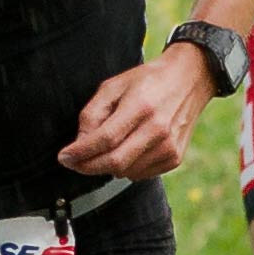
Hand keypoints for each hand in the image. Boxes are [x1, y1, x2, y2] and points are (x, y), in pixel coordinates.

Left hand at [60, 49, 218, 182]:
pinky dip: (127, 168)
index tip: (64, 157)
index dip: (80, 152)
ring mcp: (169, 146)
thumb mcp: (114, 86)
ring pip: (126, 172)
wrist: (189, 80)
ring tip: (106, 148)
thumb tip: (80, 144)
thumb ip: (93, 114)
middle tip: (74, 162)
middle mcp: (158, 129)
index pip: (105, 139)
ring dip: (107, 166)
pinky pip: (140, 174)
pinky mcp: (174, 157)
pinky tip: (128, 150)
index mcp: (141, 106)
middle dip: (88, 166)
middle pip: (115, 162)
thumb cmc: (149, 80)